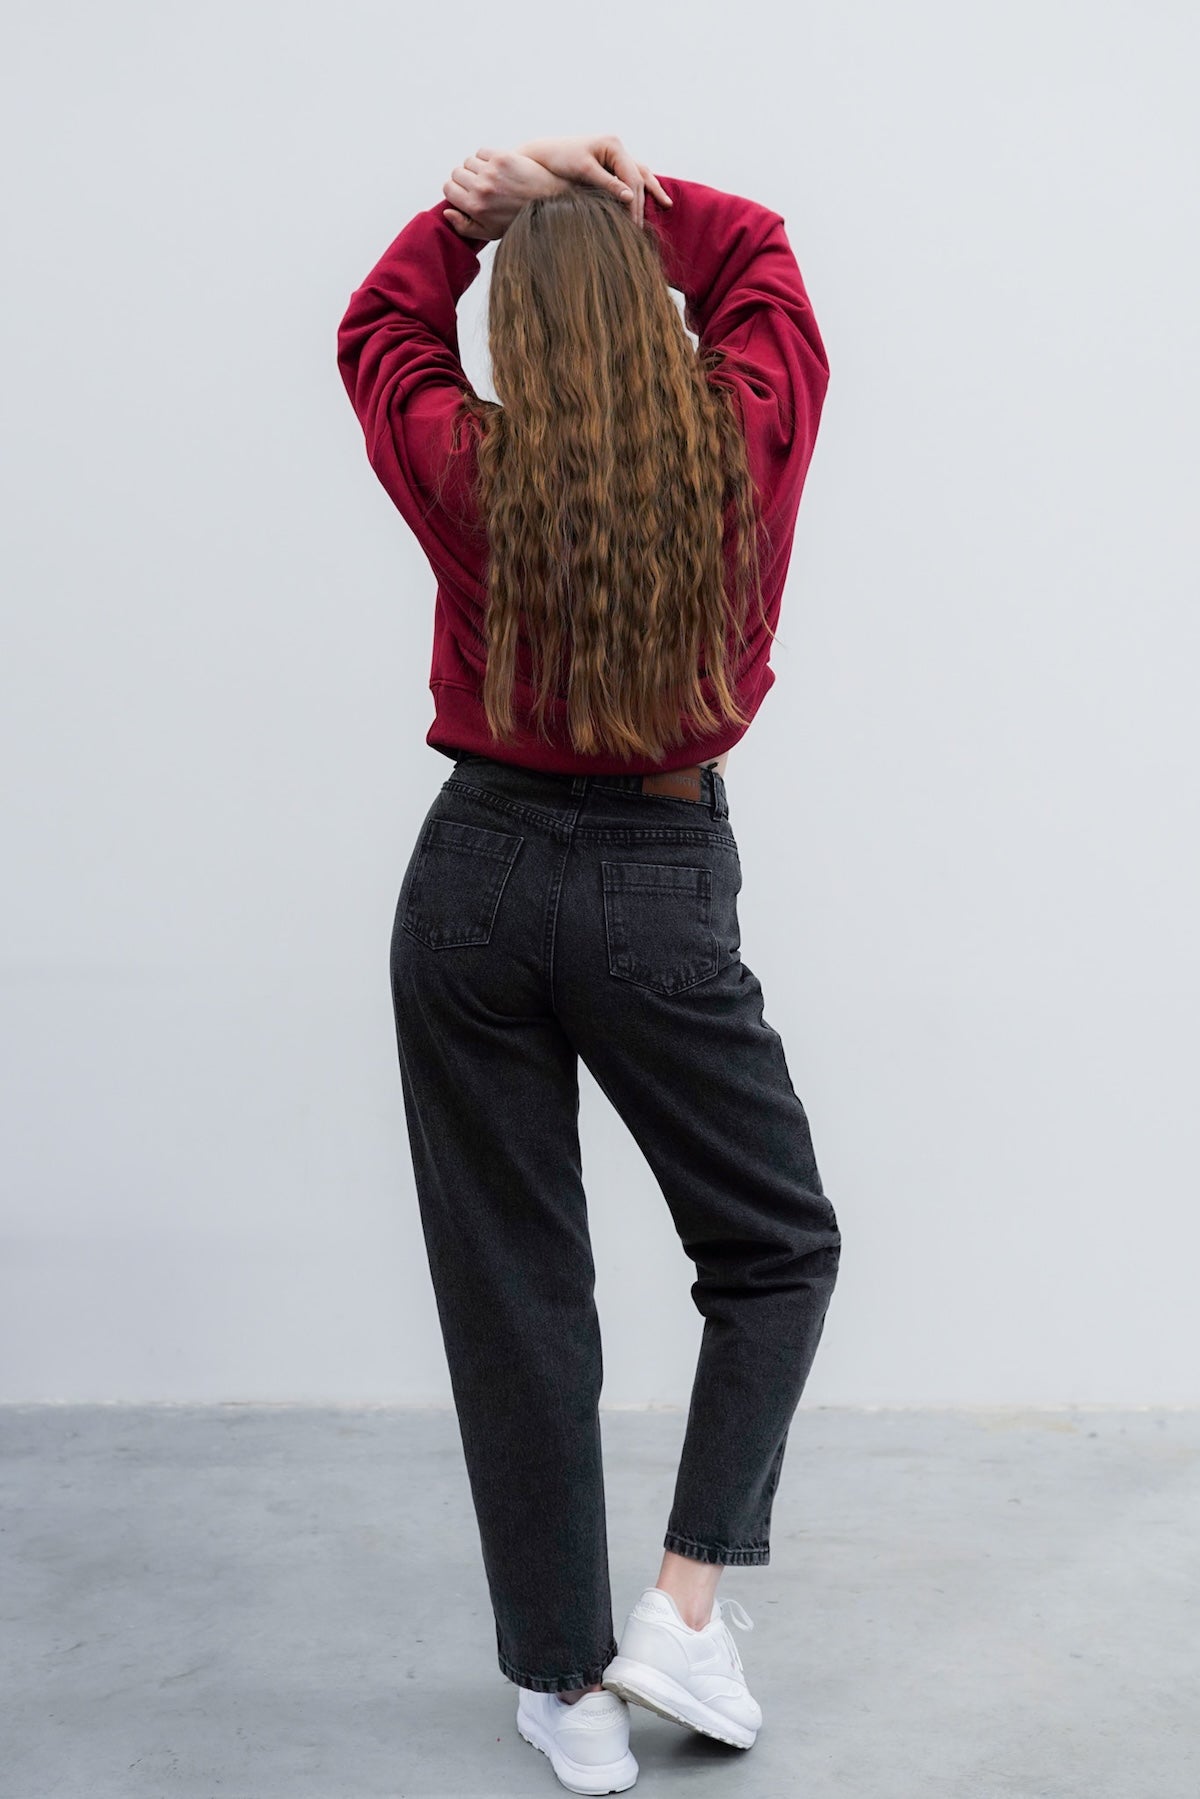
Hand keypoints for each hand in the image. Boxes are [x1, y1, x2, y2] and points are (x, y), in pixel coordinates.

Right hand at [442, 148, 573, 240]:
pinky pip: (482, 152)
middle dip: (465, 178)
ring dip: (476, 167)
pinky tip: (497, 168)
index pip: (448, 188)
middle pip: (456, 173)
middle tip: (479, 185)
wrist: (548, 201)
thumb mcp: (490, 232)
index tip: (464, 192)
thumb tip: (446, 212)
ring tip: (490, 177)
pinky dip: (486, 158)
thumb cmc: (518, 219)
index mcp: (475, 207)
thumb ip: (465, 226)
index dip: (455, 190)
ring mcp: (491, 171)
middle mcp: (481, 188)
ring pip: (469, 161)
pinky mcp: (502, 157)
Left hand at [515, 134, 672, 229]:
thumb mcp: (583, 171)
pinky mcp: (610, 164)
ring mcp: (615, 155)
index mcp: (613, 145)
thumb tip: (631, 198)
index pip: (632, 178)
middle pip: (637, 179)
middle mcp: (617, 148)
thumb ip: (607, 184)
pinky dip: (641, 187)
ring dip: (651, 191)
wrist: (544, 154)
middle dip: (641, 203)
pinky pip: (631, 176)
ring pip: (640, 174)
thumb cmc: (560, 159)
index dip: (635, 203)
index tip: (634, 225)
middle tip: (641, 229)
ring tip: (666, 205)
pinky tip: (651, 197)